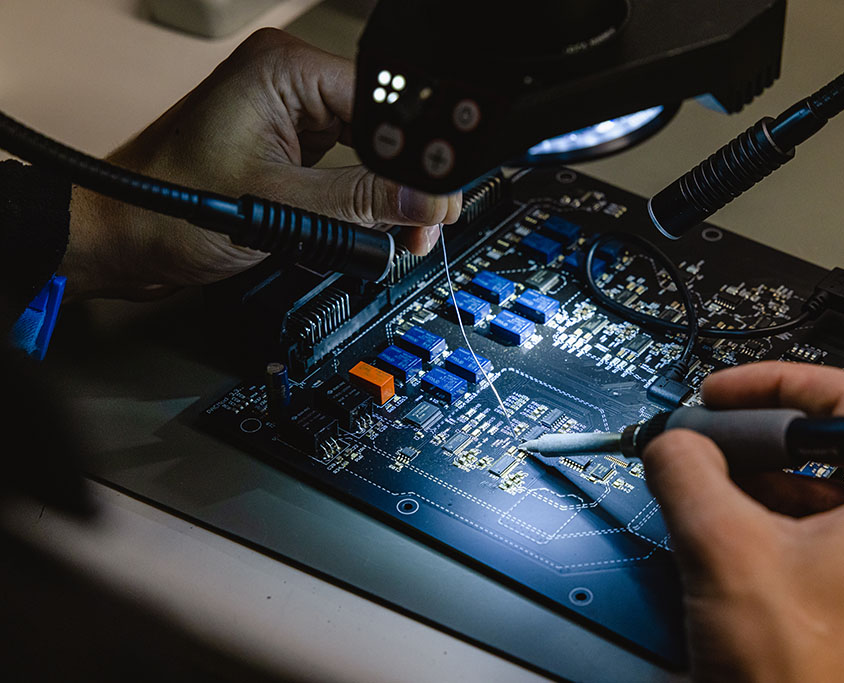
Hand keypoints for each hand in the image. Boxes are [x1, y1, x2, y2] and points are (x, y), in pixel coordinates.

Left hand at [60, 28, 460, 298]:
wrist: (118, 239)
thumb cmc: (165, 205)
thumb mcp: (278, 206)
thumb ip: (361, 203)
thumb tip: (427, 201)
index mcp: (286, 71)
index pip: (383, 100)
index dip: (417, 153)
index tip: (440, 194)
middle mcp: (293, 86)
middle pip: (384, 129)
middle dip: (405, 183)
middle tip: (423, 224)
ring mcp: (294, 120)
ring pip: (371, 155)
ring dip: (386, 199)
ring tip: (398, 233)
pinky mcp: (293, 152)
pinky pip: (350, 174)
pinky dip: (362, 206)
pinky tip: (368, 229)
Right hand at [642, 361, 843, 681]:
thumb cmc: (808, 680)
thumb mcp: (725, 550)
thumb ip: (687, 471)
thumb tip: (672, 442)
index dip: (771, 384)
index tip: (723, 395)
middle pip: (834, 452)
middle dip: (756, 449)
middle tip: (707, 450)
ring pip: (830, 503)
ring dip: (762, 493)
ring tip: (709, 500)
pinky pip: (833, 549)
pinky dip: (780, 536)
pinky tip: (736, 547)